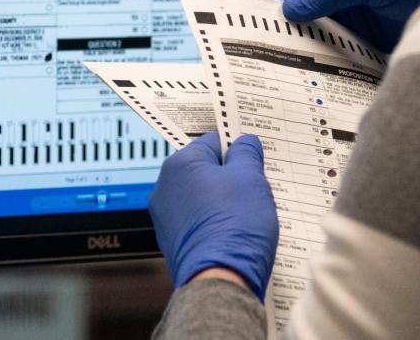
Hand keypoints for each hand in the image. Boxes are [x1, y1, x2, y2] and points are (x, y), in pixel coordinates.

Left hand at [148, 132, 278, 299]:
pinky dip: (215, 223)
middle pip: (205, 170)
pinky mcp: (173, 243)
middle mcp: (165, 188)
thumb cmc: (235, 226)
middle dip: (230, 176)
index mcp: (180, 164)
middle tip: (254, 187)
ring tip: (246, 213)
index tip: (253, 157)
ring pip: (202, 197)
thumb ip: (247, 153)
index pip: (212, 141)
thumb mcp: (251, 177)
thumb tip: (245, 143)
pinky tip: (234, 232)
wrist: (221, 279)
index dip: (237, 148)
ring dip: (223, 200)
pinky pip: (198, 222)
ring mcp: (166, 218)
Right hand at [277, 0, 419, 52]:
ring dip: (312, 40)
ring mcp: (350, 4)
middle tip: (285, 44)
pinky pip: (336, 41)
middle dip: (297, 22)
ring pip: (317, 24)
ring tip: (302, 58)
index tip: (280, 21)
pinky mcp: (362, 28)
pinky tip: (324, 63)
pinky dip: (330, 52)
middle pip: (305, 2)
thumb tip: (289, 8)